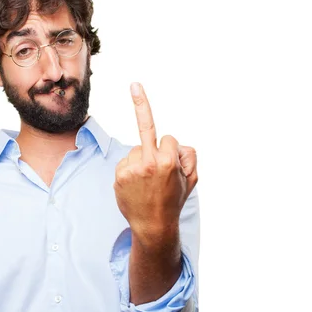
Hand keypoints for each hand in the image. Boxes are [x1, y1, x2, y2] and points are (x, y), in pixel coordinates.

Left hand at [114, 83, 197, 243]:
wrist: (153, 225)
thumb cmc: (173, 200)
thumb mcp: (191, 179)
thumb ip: (189, 156)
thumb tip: (175, 141)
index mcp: (169, 161)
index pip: (169, 138)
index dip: (172, 149)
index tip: (157, 118)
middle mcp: (149, 162)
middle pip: (149, 136)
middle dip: (152, 136)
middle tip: (136, 86)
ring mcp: (132, 169)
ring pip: (136, 150)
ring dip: (142, 159)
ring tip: (147, 182)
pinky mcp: (119, 175)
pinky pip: (126, 161)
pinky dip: (131, 169)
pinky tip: (137, 185)